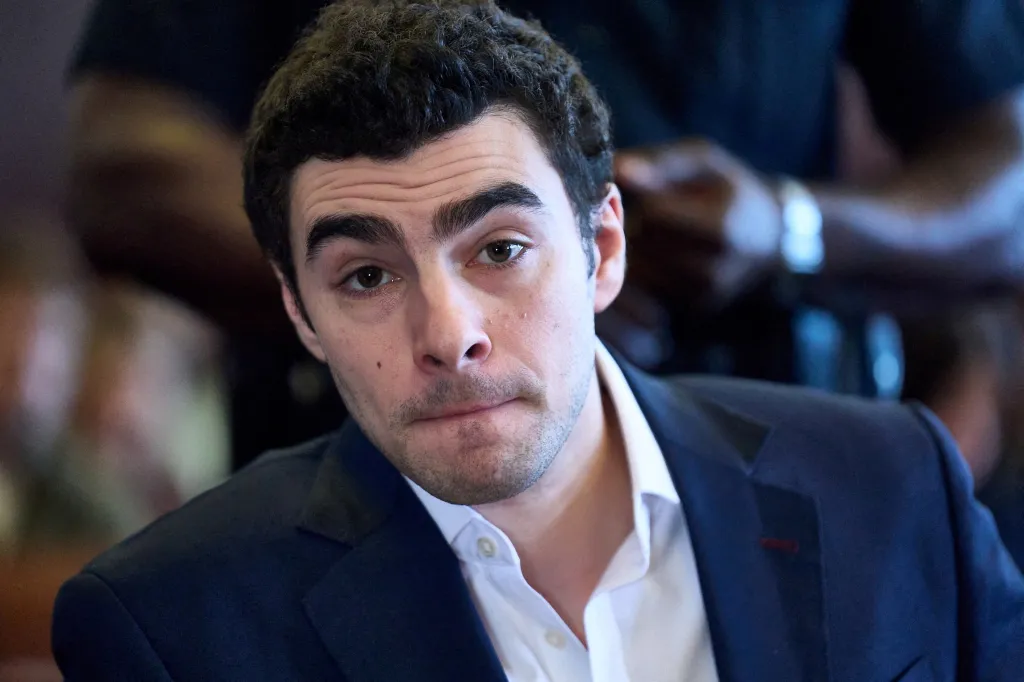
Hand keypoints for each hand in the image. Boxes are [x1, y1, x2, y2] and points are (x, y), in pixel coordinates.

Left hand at [615, 139, 783, 307]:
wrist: (766, 237)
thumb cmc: (727, 190)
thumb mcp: (704, 162)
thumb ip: (661, 163)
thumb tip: (619, 168)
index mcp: (721, 229)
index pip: (654, 215)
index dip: (648, 199)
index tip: (658, 192)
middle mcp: (714, 270)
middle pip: (645, 243)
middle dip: (643, 224)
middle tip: (661, 212)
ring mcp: (703, 295)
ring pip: (641, 268)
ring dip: (643, 247)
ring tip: (668, 232)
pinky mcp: (692, 308)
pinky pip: (649, 286)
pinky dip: (650, 268)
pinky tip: (670, 254)